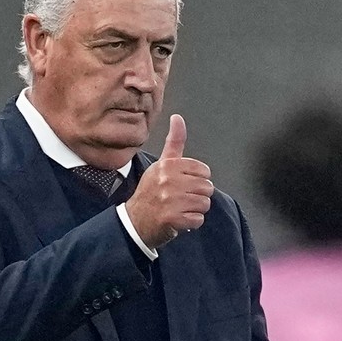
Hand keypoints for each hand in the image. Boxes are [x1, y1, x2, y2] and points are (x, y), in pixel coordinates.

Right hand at [125, 114, 213, 248]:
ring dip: (196, 209)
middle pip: (207, 188)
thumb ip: (174, 142)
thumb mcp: (161, 164)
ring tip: (182, 208)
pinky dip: (192, 223)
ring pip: (204, 204)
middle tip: (183, 199)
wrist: (134, 221)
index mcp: (168, 166)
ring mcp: (171, 200)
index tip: (185, 184)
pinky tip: (180, 219)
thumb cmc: (151, 192)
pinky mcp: (173, 218)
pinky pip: (198, 220)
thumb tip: (178, 117)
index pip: (204, 171)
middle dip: (198, 195)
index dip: (198, 179)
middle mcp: (169, 181)